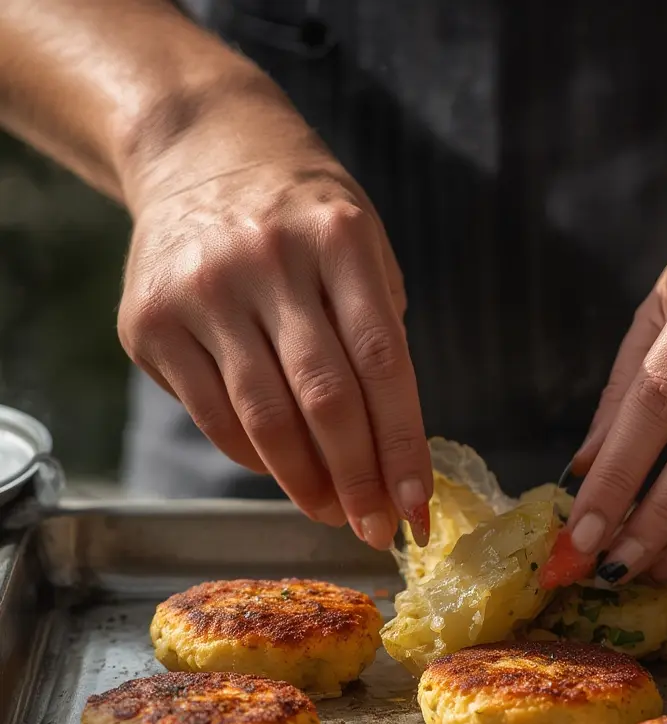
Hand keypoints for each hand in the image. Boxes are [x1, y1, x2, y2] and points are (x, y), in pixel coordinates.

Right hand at [117, 95, 430, 548]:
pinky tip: (283, 471)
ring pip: (265, 419)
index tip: (419, 507)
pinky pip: (215, 416)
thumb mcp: (363, 249)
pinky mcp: (149, 322)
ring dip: (307, 483)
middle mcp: (269, 260)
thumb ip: (379, 337)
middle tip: (377, 528)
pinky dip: (256, 458)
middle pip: (325, 400)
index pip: (383, 363)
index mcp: (340, 237)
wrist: (200, 153)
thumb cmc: (305, 218)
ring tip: (334, 513)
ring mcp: (202, 290)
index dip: (403, 446)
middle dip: (358, 481)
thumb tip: (391, 455)